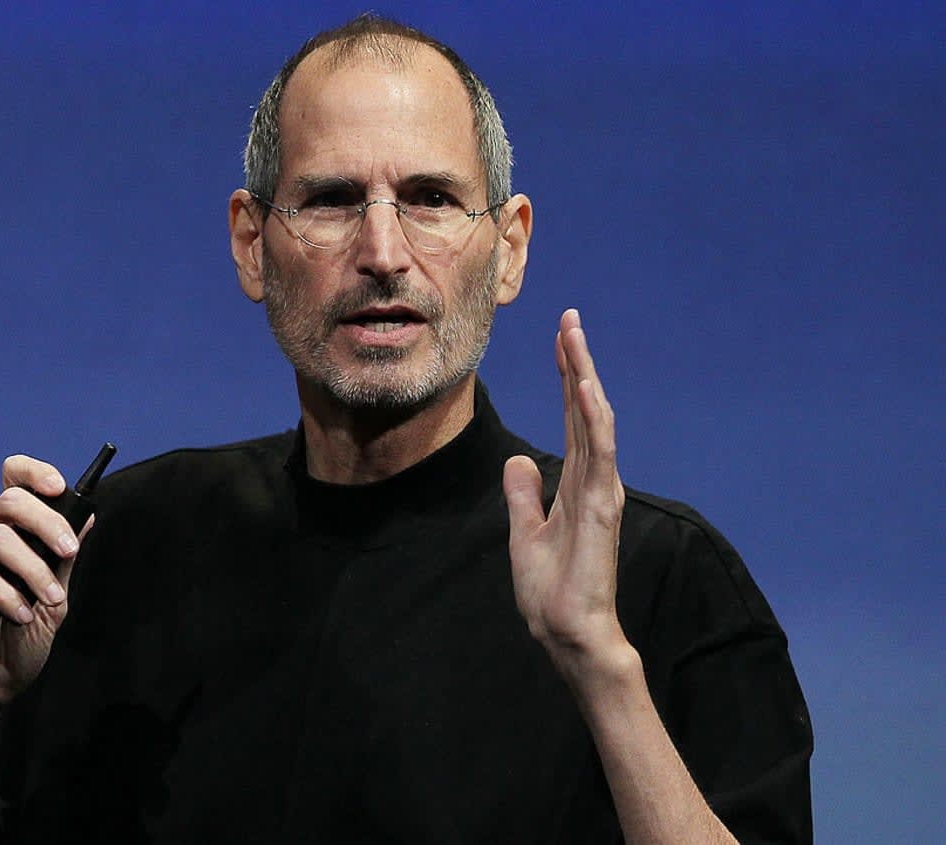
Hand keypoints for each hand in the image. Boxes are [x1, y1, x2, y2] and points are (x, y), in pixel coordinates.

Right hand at [0, 456, 88, 739]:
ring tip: (51, 601)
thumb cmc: (16, 647)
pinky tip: (20, 615)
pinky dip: (5, 592)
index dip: (34, 473)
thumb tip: (88, 514)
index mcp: (8, 536)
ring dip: (33, 568)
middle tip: (70, 553)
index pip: (12, 480)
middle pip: (10, 500)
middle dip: (47, 522)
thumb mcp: (54, 600)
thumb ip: (64, 559)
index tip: (62, 486)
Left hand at [503, 309, 628, 678]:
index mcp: (576, 484)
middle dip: (576, 363)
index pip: (573, 419)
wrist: (567, 633)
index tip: (560, 339)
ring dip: (585, 376)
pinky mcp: (602, 506)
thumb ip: (524, 495)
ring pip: (595, 419)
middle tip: (569, 319)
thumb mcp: (525, 533)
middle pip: (585, 409)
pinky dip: (593, 416)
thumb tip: (519, 462)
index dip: (567, 377)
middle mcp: (594, 479)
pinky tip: (584, 385)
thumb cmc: (552, 591)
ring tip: (574, 336)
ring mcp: (601, 490)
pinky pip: (599, 451)